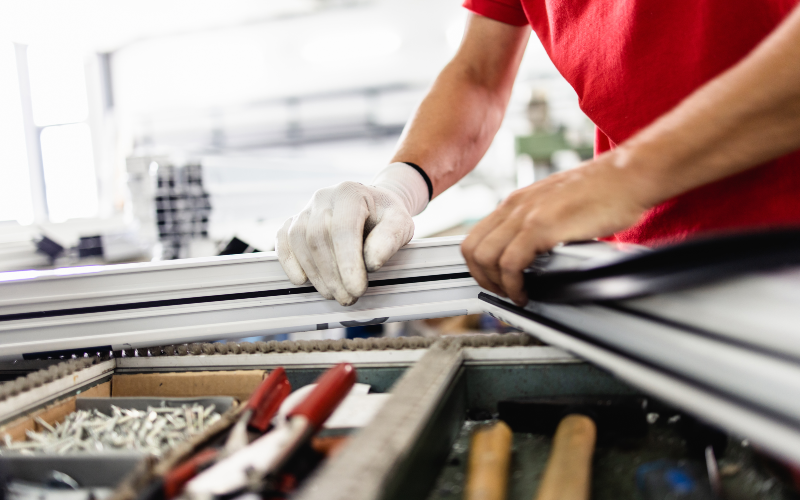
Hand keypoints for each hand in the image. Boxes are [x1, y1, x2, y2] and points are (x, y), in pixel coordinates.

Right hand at [276, 164, 427, 305]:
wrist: (372, 205)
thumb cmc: (386, 217)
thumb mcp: (400, 223)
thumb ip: (390, 239)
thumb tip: (371, 262)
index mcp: (350, 193)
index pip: (343, 229)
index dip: (348, 263)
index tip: (357, 289)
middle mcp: (323, 197)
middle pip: (318, 238)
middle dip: (332, 274)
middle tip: (348, 298)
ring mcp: (305, 209)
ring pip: (299, 241)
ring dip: (315, 274)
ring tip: (334, 294)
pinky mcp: (293, 222)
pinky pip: (283, 240)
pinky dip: (289, 262)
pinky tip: (302, 281)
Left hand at [461, 154, 649, 305]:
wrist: (628, 176)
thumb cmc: (605, 191)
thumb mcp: (557, 205)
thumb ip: (539, 224)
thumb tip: (533, 253)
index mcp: (517, 201)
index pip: (476, 236)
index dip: (479, 266)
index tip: (492, 282)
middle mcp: (515, 206)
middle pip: (472, 248)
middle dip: (481, 278)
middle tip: (500, 294)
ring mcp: (526, 214)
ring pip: (485, 257)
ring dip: (495, 284)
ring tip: (514, 295)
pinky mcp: (542, 226)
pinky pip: (510, 263)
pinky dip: (513, 285)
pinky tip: (526, 293)